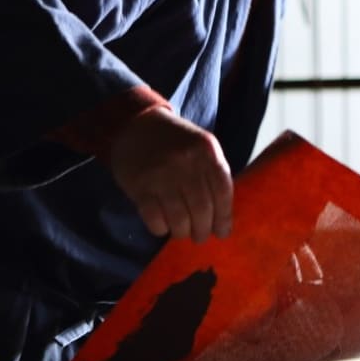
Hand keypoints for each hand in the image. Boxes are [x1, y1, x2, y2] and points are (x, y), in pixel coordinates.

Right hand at [108, 108, 233, 242]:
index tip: (222, 232)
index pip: (222, 191)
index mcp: (206, 150)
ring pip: (179, 218)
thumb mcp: (201, 147)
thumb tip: (223, 218)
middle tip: (200, 236)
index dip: (224, 217)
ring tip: (182, 232)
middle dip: (203, 230)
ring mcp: (161, 174)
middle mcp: (186, 161)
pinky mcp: (139, 185)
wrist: (135, 124)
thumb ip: (213, 174)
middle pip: (202, 209)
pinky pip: (154, 218)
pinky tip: (163, 226)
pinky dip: (161, 229)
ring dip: (183, 232)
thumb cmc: (174, 142)